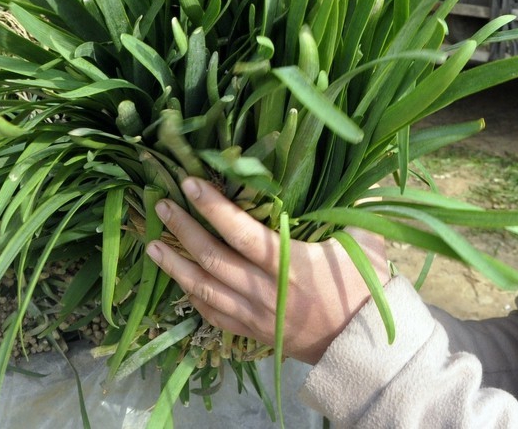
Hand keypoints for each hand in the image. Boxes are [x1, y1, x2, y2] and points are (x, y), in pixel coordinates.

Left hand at [147, 178, 388, 364]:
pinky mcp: (251, 332)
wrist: (362, 346)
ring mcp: (254, 315)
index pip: (243, 233)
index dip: (214, 208)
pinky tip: (178, 280)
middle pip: (214, 258)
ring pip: (204, 289)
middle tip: (160, 205)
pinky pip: (212, 315)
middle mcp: (266, 290)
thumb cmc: (365, 288)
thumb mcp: (366, 242)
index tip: (190, 183)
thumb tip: (355, 171)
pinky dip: (191, 296)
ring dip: (175, 265)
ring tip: (151, 244)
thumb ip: (356, 206)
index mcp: (292, 264)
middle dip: (183, 229)